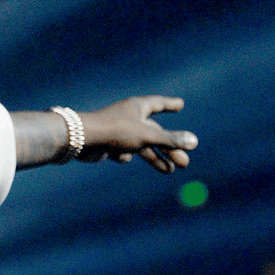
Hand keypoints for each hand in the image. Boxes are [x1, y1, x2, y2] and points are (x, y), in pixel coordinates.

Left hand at [78, 96, 196, 172]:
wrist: (80, 140)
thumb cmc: (115, 132)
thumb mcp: (147, 136)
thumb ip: (170, 140)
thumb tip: (194, 142)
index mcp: (137, 107)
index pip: (158, 104)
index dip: (170, 104)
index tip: (180, 104)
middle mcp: (128, 117)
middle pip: (154, 132)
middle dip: (170, 147)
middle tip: (185, 162)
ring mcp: (117, 131)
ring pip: (141, 145)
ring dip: (155, 157)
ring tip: (170, 170)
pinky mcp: (107, 144)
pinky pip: (122, 152)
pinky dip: (125, 156)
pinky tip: (122, 157)